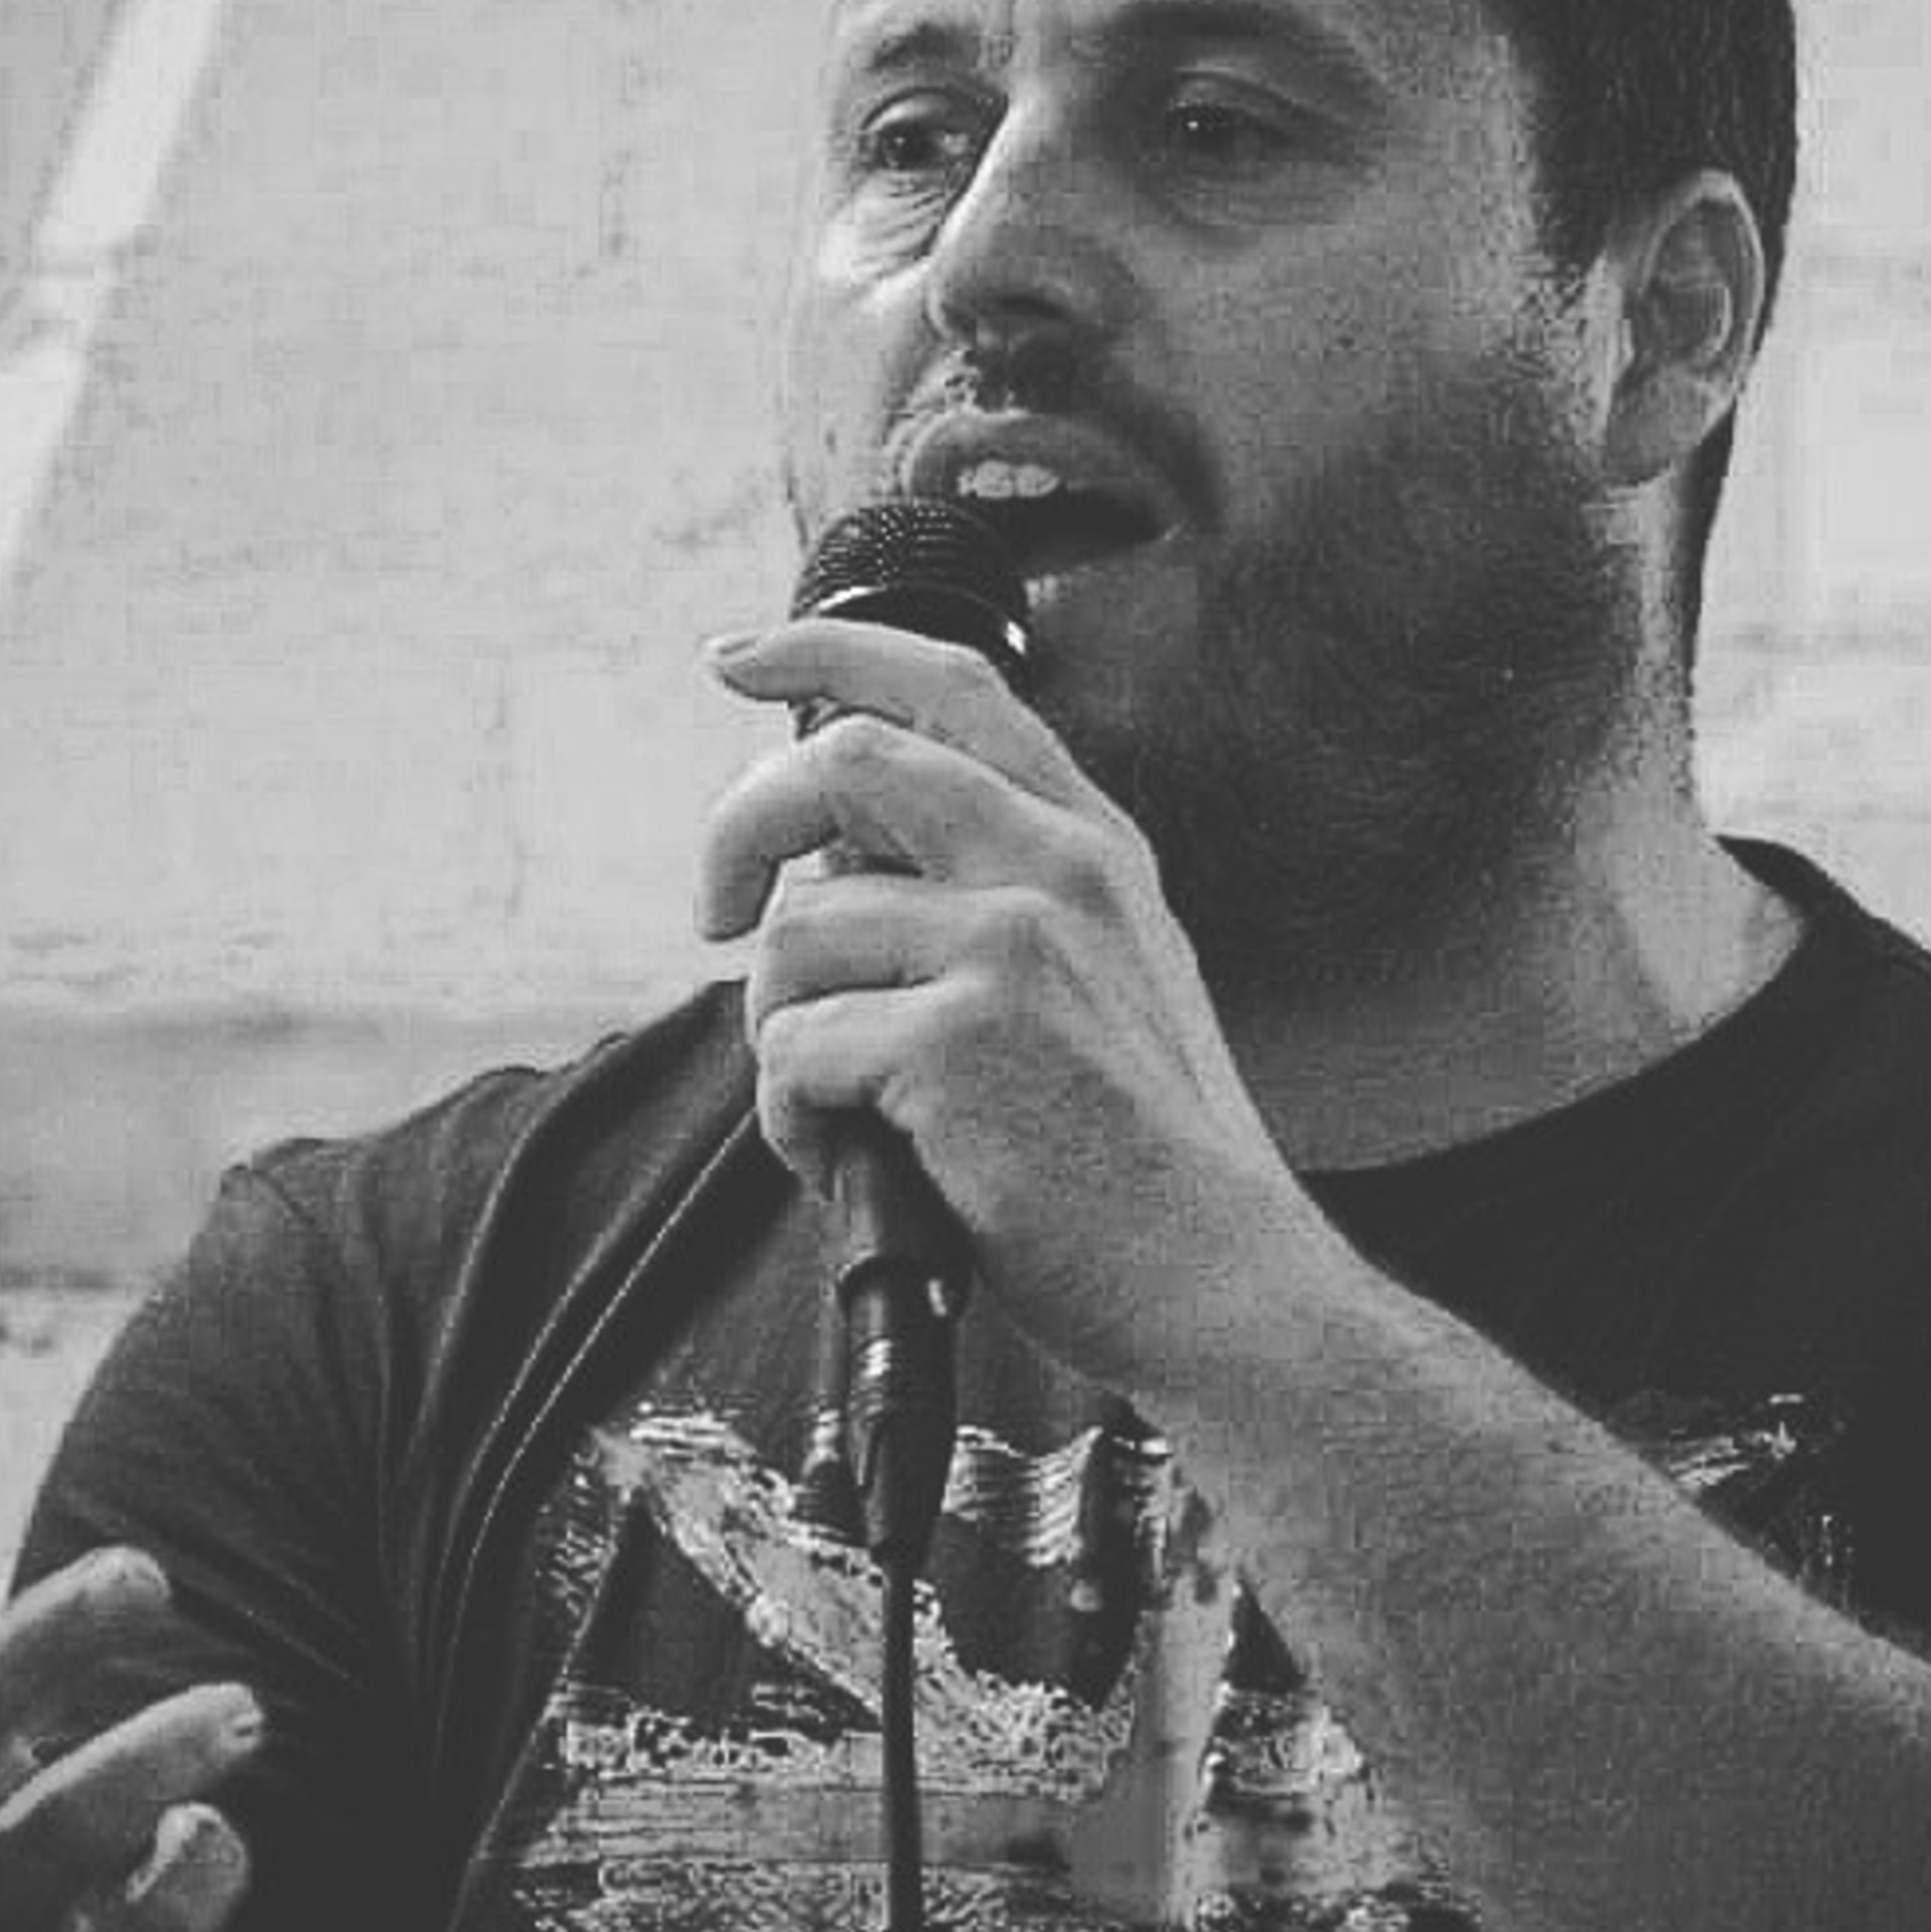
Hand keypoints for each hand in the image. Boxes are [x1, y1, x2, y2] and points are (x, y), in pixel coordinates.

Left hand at [699, 615, 1338, 1393]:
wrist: (1217, 1279)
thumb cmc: (1136, 1160)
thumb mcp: (1105, 982)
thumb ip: (998, 901)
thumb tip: (833, 876)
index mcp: (1090, 845)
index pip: (952, 682)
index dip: (826, 652)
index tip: (737, 663)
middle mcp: (1058, 866)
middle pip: (844, 762)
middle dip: (738, 829)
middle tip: (713, 915)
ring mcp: (1013, 943)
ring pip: (795, 932)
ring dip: (776, 1030)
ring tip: (835, 1112)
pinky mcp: (959, 1037)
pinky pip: (792, 1049)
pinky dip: (792, 1121)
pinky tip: (852, 1165)